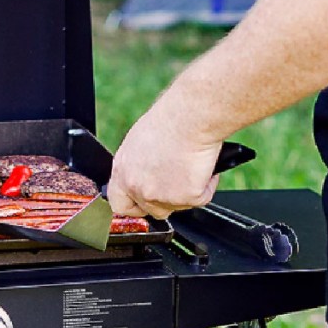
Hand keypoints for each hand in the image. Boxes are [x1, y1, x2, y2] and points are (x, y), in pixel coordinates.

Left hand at [107, 100, 222, 219]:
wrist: (191, 117)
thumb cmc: (171, 119)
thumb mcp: (141, 142)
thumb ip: (139, 165)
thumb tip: (148, 174)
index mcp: (122, 171)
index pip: (120, 204)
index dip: (135, 206)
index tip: (145, 204)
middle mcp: (137, 187)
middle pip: (151, 210)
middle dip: (166, 201)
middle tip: (179, 183)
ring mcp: (160, 196)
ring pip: (177, 206)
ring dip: (187, 191)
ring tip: (192, 165)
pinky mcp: (185, 198)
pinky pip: (201, 198)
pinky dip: (207, 184)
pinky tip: (204, 165)